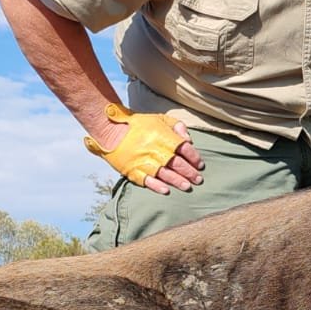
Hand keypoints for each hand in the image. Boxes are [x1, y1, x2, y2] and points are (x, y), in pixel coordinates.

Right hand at [84, 104, 204, 193]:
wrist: (110, 129)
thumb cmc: (137, 124)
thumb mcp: (159, 119)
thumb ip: (176, 127)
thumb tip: (188, 140)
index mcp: (162, 136)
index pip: (183, 148)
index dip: (194, 157)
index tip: (200, 165)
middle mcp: (154, 149)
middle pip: (176, 163)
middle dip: (189, 172)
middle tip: (198, 180)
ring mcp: (142, 161)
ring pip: (164, 173)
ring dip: (177, 181)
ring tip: (187, 187)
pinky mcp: (132, 170)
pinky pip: (146, 180)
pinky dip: (156, 186)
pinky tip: (166, 190)